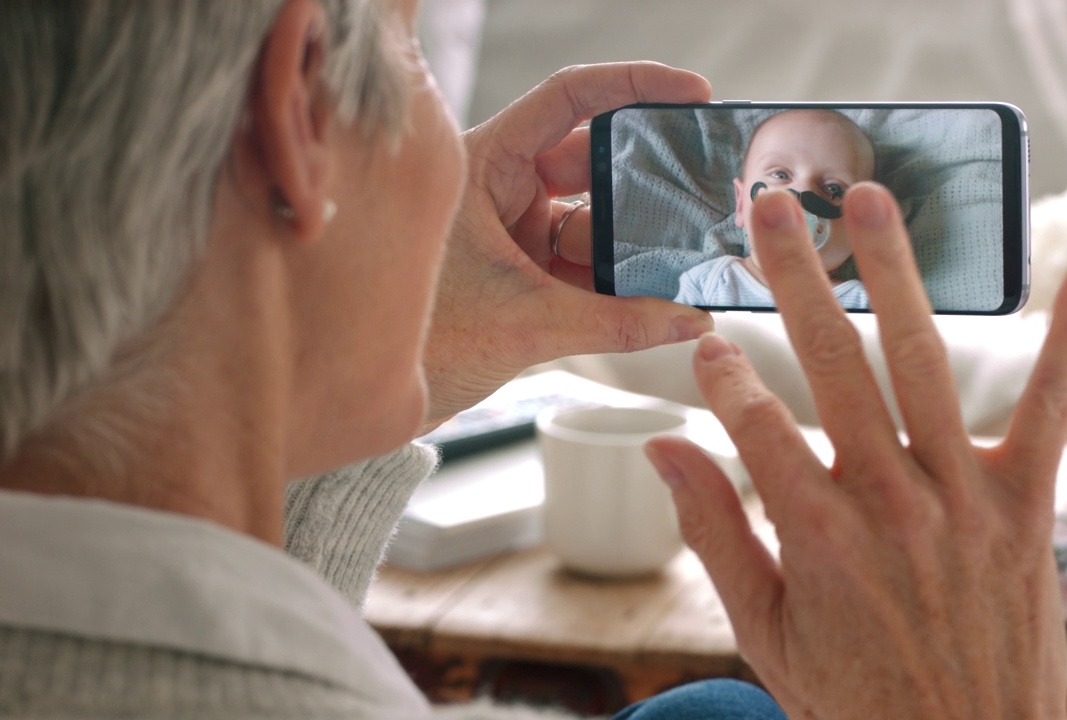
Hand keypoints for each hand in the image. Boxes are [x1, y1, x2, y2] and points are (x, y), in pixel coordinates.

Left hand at [422, 63, 714, 428]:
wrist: (359, 402)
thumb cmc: (412, 344)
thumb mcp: (524, 326)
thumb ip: (617, 324)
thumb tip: (690, 321)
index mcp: (481, 165)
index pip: (567, 101)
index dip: (633, 86)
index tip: (691, 93)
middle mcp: (496, 190)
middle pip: (592, 164)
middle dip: (649, 183)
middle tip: (706, 189)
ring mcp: (509, 234)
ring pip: (592, 222)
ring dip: (638, 243)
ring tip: (691, 256)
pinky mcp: (518, 276)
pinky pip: (582, 266)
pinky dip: (619, 282)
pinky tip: (662, 295)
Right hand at [645, 183, 1066, 718]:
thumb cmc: (854, 696)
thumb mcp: (762, 631)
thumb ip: (712, 535)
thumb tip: (660, 451)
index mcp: (816, 535)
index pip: (753, 423)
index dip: (720, 376)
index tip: (703, 343)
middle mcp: (888, 500)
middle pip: (831, 364)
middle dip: (793, 278)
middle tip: (771, 206)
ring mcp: (962, 495)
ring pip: (923, 362)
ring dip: (893, 274)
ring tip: (868, 199)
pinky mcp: (1024, 503)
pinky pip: (1049, 407)